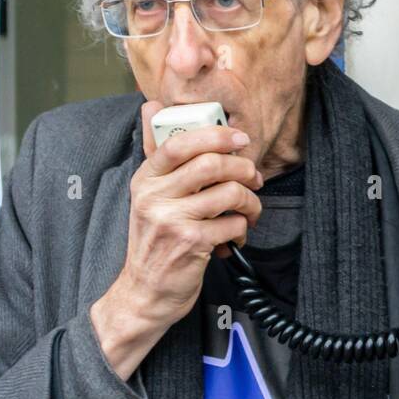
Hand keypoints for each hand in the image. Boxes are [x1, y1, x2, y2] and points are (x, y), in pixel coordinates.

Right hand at [90, 101, 263, 378]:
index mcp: (145, 180)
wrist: (144, 293)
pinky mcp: (191, 244)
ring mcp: (171, 221)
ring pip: (229, 193)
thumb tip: (151, 105)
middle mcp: (154, 198)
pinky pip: (234, 223)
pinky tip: (235, 237)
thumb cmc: (155, 240)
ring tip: (249, 210)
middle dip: (243, 167)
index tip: (240, 138)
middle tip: (253, 177)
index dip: (215, 135)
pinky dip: (243, 229)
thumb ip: (157, 154)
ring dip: (250, 201)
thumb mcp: (148, 196)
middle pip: (211, 164)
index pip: (178, 143)